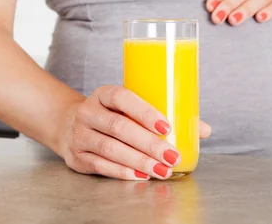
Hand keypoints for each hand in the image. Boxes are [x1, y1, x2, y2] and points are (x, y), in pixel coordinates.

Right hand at [59, 85, 210, 180]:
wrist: (67, 124)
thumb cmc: (111, 114)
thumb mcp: (130, 107)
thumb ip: (163, 115)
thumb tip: (204, 129)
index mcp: (104, 94)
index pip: (123, 98)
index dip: (145, 112)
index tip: (167, 127)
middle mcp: (88, 112)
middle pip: (119, 128)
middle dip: (148, 144)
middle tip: (172, 156)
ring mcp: (79, 134)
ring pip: (110, 148)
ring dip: (138, 161)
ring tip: (162, 170)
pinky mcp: (77, 157)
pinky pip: (101, 165)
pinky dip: (122, 172)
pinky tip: (140, 176)